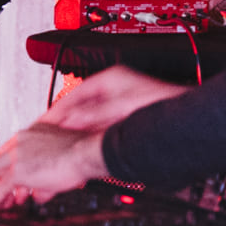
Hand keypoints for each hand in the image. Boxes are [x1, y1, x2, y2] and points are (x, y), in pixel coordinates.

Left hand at [0, 123, 105, 209]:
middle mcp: (21, 142)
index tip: (5, 176)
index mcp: (31, 134)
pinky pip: (0, 189)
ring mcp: (18, 157)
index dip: (5, 166)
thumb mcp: (59, 154)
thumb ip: (46, 168)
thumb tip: (41, 186)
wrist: (85, 153)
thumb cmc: (80, 153)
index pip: (9, 150)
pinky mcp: (18, 172)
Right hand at [38, 64, 189, 131]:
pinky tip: (82, 146)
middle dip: (63, 122)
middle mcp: (112, 88)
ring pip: (87, 118)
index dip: (56, 109)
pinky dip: (87, 135)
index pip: (73, 93)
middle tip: (47, 136)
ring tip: (59, 143)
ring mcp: (117, 102)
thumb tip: (71, 121)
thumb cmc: (161, 103)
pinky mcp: (123, 115)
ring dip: (75, 130)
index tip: (43, 122)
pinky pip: (97, 126)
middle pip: (78, 107)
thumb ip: (94, 114)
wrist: (182, 115)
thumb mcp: (121, 107)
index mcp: (109, 79)